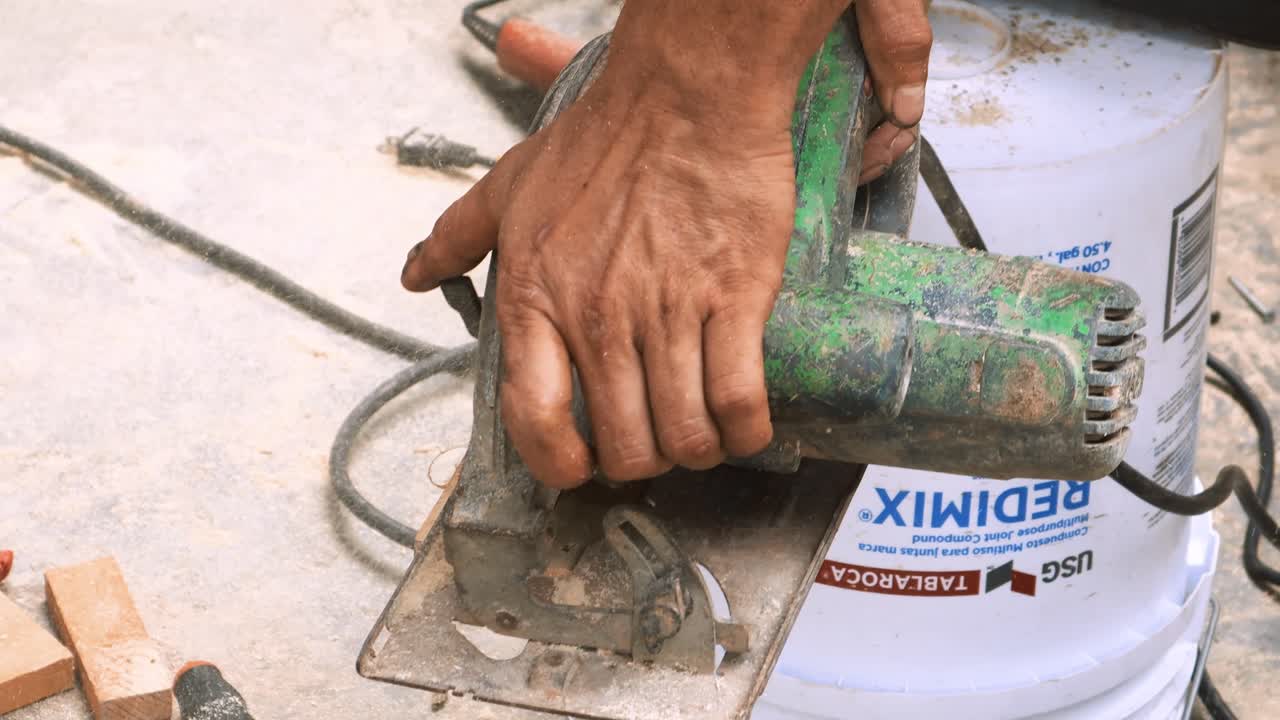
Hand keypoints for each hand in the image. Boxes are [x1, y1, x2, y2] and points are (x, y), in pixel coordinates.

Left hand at [402, 1, 931, 487]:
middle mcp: (599, 316)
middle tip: (653, 440)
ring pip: (684, 435)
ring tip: (700, 433)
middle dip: (643, 461)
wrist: (687, 95)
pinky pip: (739, 402)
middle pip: (625, 444)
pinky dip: (744, 431)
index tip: (576, 468)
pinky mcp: (734, 301)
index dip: (557, 464)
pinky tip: (743, 423)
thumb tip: (418, 275)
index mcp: (538, 297)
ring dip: (694, 450)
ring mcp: (668, 313)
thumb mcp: (510, 186)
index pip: (534, 417)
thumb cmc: (603, 138)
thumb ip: (457, 237)